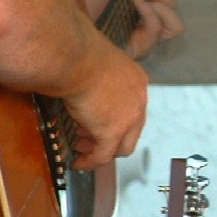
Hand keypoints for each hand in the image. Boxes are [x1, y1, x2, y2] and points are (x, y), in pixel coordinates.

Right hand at [66, 42, 147, 169]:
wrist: (76, 59)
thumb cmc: (80, 55)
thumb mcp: (98, 65)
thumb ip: (99, 79)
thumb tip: (86, 86)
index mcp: (137, 81)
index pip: (133, 108)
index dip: (115, 118)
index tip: (98, 122)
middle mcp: (139, 100)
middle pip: (131, 129)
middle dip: (110, 137)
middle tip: (89, 138)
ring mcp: (129, 117)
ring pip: (121, 145)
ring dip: (99, 149)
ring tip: (81, 147)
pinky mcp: (112, 131)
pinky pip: (104, 155)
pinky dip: (92, 162)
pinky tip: (79, 162)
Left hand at [81, 0, 184, 58]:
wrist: (65, 26)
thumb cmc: (83, 6)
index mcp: (142, 8)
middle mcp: (148, 24)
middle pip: (174, 8)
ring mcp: (147, 38)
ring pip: (176, 24)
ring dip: (162, 4)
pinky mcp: (141, 49)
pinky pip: (158, 30)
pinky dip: (150, 12)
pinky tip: (135, 3)